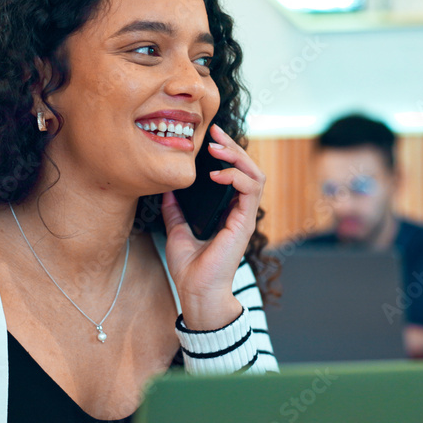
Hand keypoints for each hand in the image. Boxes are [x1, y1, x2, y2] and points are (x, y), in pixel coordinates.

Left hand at [161, 124, 265, 329]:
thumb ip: (176, 211)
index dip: (226, 153)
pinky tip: (217, 173)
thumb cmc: (190, 269)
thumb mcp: (177, 231)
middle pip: (248, 169)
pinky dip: (236, 176)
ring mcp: (244, 217)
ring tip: (217, 147)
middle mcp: (239, 212)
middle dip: (232, 146)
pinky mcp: (244, 223)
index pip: (235, 174)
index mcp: (228, 212)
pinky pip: (250, 190)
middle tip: (214, 131)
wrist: (196, 292)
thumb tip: (167, 190)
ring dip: (238, 156)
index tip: (208, 138)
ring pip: (255, 175)